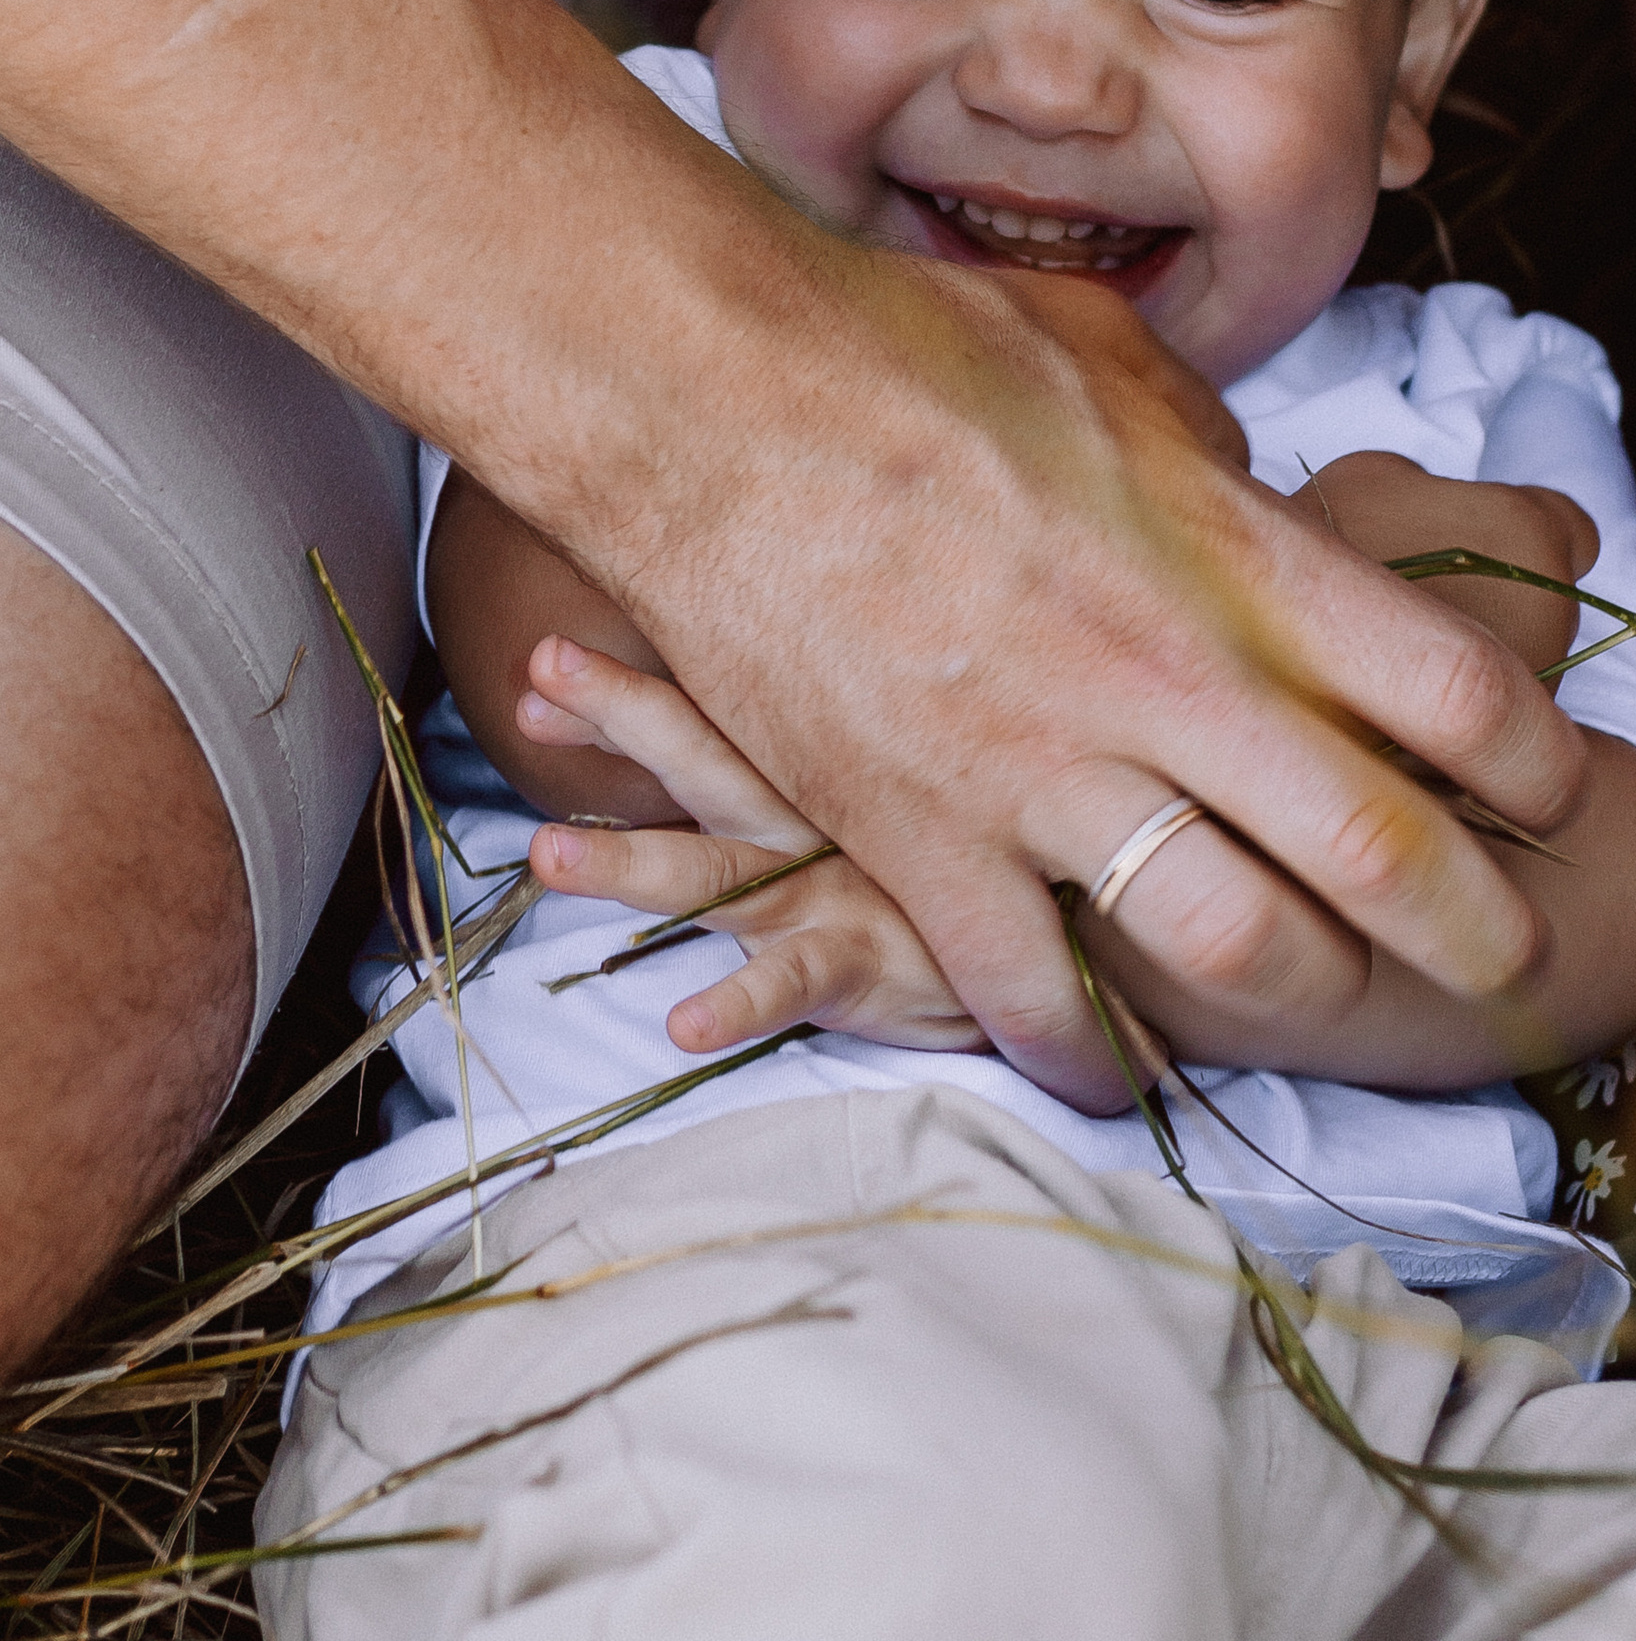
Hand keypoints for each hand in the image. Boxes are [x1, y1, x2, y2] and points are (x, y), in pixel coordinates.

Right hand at [0, 0, 1582, 1130]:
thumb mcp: (1113, 357)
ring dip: (1311, 999)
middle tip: (1508, 955)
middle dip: (1471, 924)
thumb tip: (1245, 494)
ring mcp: (1044, 776)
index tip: (1551, 778)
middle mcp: (1163, 682)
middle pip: (1380, 853)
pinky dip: (1086, 1048)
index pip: (1448, 685)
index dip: (1529, 753)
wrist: (716, 397)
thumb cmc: (914, 346)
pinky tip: (1115, 1062)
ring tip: (1346, 1012)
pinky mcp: (924, 842)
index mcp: (1227, 554)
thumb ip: (1204, 448)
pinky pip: (1031, 997)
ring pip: (1235, 947)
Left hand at [522, 636, 991, 1057]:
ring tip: (544, 855)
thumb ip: (793, 787)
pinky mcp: (863, 966)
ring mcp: (830, 892)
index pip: (704, 724)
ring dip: (627, 862)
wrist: (1050, 953)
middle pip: (701, 761)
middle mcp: (807, 824)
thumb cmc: (936, 887)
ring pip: (714, 873)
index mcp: (803, 788)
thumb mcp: (867, 822)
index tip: (539, 660)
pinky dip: (740, 1003)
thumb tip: (709, 759)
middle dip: (620, 715)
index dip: (622, 696)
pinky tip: (685, 1022)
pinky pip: (790, 983)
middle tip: (538, 675)